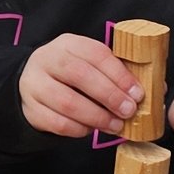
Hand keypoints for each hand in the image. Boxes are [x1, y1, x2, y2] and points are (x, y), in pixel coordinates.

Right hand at [19, 31, 137, 139]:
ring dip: (97, 117)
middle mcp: (47, 59)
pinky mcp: (31, 109)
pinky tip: (92, 129)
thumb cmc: (71, 74)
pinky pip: (58, 123)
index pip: (95, 53)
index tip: (137, 93)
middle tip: (129, 110)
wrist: (33, 84)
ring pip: (68, 102)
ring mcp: (34, 84)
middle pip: (79, 75)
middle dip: (109, 95)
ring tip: (115, 124)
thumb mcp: (89, 64)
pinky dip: (80, 129)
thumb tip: (143, 91)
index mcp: (67, 44)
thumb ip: (113, 73)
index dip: (119, 74)